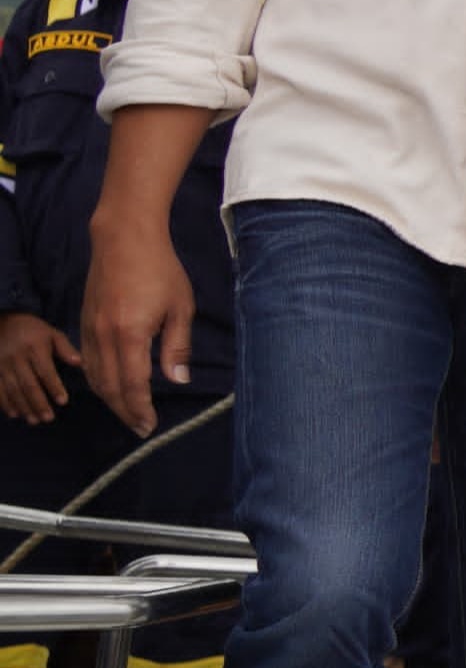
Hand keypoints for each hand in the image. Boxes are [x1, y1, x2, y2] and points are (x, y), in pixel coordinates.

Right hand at [0, 313, 75, 424]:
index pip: (45, 371)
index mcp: (34, 348)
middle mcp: (17, 358)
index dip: (54, 387)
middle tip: (49, 418)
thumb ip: (65, 348)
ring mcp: (1, 365)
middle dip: (38, 403)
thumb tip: (80, 363)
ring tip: (34, 421)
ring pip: (12, 390)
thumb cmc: (31, 330)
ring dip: (23, 407)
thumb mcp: (51, 333)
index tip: (63, 401)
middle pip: (28, 384)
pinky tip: (14, 414)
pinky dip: (5, 403)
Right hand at [78, 216, 192, 436]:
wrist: (124, 240)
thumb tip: (178, 379)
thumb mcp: (181, 308)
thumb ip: (177, 347)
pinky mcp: (84, 322)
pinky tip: (109, 386)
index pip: (132, 384)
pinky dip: (97, 379)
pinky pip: (86, 360)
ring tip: (128, 412)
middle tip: (140, 427)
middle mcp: (104, 336)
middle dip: (124, 410)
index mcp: (130, 334)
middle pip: (109, 386)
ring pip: (94, 376)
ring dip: (110, 398)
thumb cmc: (160, 270)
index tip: (149, 425)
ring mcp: (89, 329)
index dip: (140, 408)